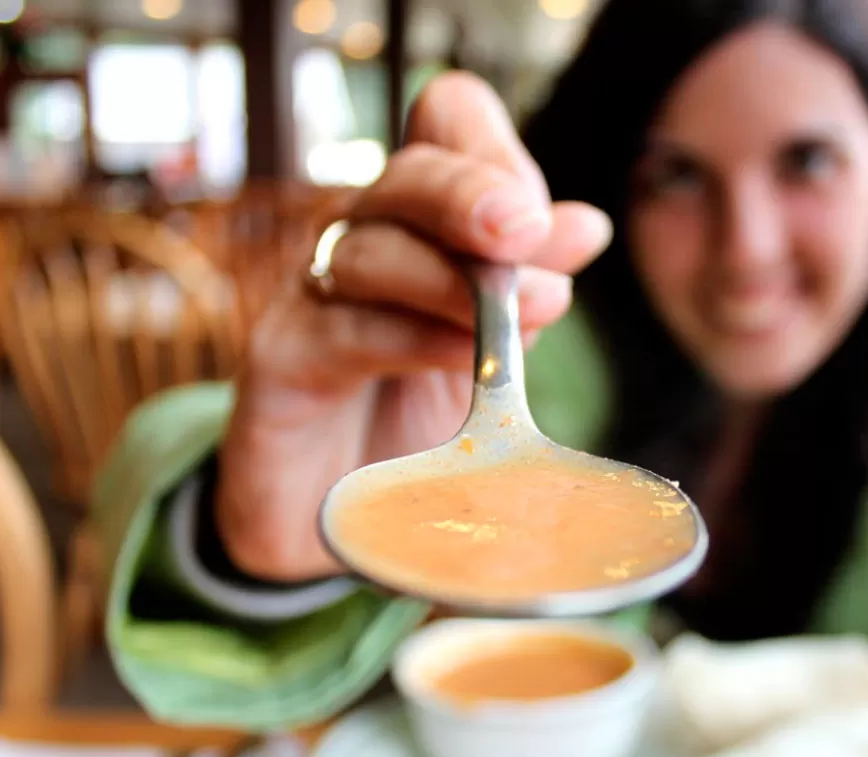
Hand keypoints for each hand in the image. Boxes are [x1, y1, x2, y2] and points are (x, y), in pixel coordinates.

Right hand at [216, 72, 613, 582]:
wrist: (324, 523)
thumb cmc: (409, 424)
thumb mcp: (486, 351)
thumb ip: (525, 289)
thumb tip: (587, 225)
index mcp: (419, 219)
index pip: (444, 122)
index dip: (493, 153)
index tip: (541, 225)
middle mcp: (360, 237)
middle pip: (407, 175)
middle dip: (473, 193)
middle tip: (527, 230)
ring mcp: (311, 295)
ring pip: (372, 249)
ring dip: (460, 277)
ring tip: (539, 309)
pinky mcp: (280, 360)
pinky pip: (345, 329)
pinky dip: (417, 336)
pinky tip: (471, 355)